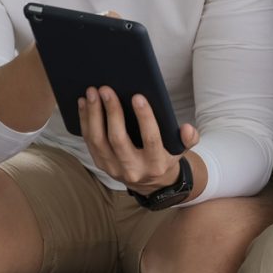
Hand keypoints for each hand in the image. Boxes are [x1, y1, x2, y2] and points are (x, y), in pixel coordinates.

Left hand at [78, 85, 198, 193]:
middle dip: (112, 112)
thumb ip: (188, 139)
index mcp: (156, 163)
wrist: (150, 182)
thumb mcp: (181, 149)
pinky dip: (85, 121)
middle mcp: (133, 169)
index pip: (150, 139)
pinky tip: (84, 103)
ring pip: (99, 140)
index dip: (145, 118)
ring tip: (92, 93)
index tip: (137, 96)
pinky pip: (89, 141)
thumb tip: (187, 128)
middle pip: (118, 139)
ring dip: (93, 114)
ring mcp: (113, 168)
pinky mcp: (101, 164)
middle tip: (106, 89)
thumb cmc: (165, 156)